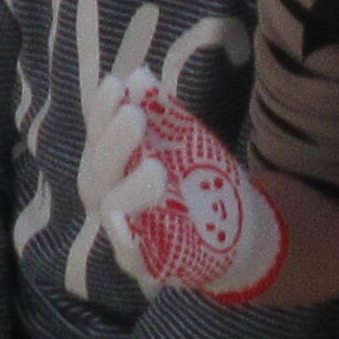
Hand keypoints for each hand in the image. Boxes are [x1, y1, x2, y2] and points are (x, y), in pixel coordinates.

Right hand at [85, 60, 277, 300]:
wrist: (239, 231)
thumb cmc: (201, 180)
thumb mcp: (186, 142)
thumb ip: (163, 113)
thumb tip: (139, 75)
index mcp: (115, 163)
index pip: (99, 133)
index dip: (101, 111)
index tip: (116, 84)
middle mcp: (110, 195)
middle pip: (99, 168)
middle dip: (114, 142)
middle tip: (135, 117)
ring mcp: (124, 231)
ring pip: (111, 208)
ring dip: (129, 187)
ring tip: (157, 169)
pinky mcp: (143, 263)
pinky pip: (128, 253)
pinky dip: (126, 240)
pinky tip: (128, 224)